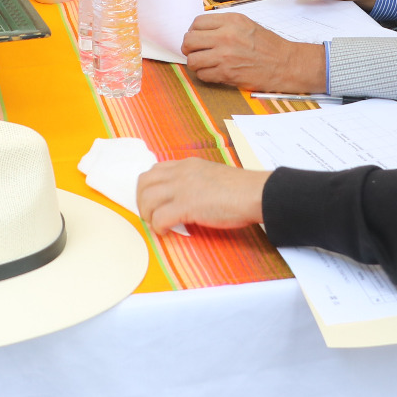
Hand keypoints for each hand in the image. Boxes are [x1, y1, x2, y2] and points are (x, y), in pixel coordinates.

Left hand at [137, 158, 269, 233]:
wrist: (255, 193)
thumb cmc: (240, 189)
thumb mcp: (211, 175)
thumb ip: (195, 181)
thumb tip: (184, 198)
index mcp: (187, 164)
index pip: (155, 170)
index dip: (149, 188)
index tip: (154, 202)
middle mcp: (181, 172)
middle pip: (144, 182)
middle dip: (141, 201)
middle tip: (151, 215)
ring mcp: (182, 188)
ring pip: (147, 199)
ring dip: (148, 215)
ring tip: (158, 225)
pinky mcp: (186, 205)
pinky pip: (159, 218)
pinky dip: (159, 227)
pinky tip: (167, 232)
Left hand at [181, 13, 325, 91]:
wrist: (285, 64)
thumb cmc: (269, 46)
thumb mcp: (247, 24)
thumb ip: (224, 25)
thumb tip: (202, 31)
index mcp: (231, 21)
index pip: (197, 22)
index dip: (193, 31)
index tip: (197, 37)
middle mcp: (226, 36)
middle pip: (189, 40)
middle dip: (189, 48)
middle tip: (195, 51)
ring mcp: (225, 55)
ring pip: (192, 60)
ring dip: (196, 63)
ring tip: (205, 63)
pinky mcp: (226, 73)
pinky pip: (202, 75)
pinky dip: (205, 75)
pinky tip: (214, 72)